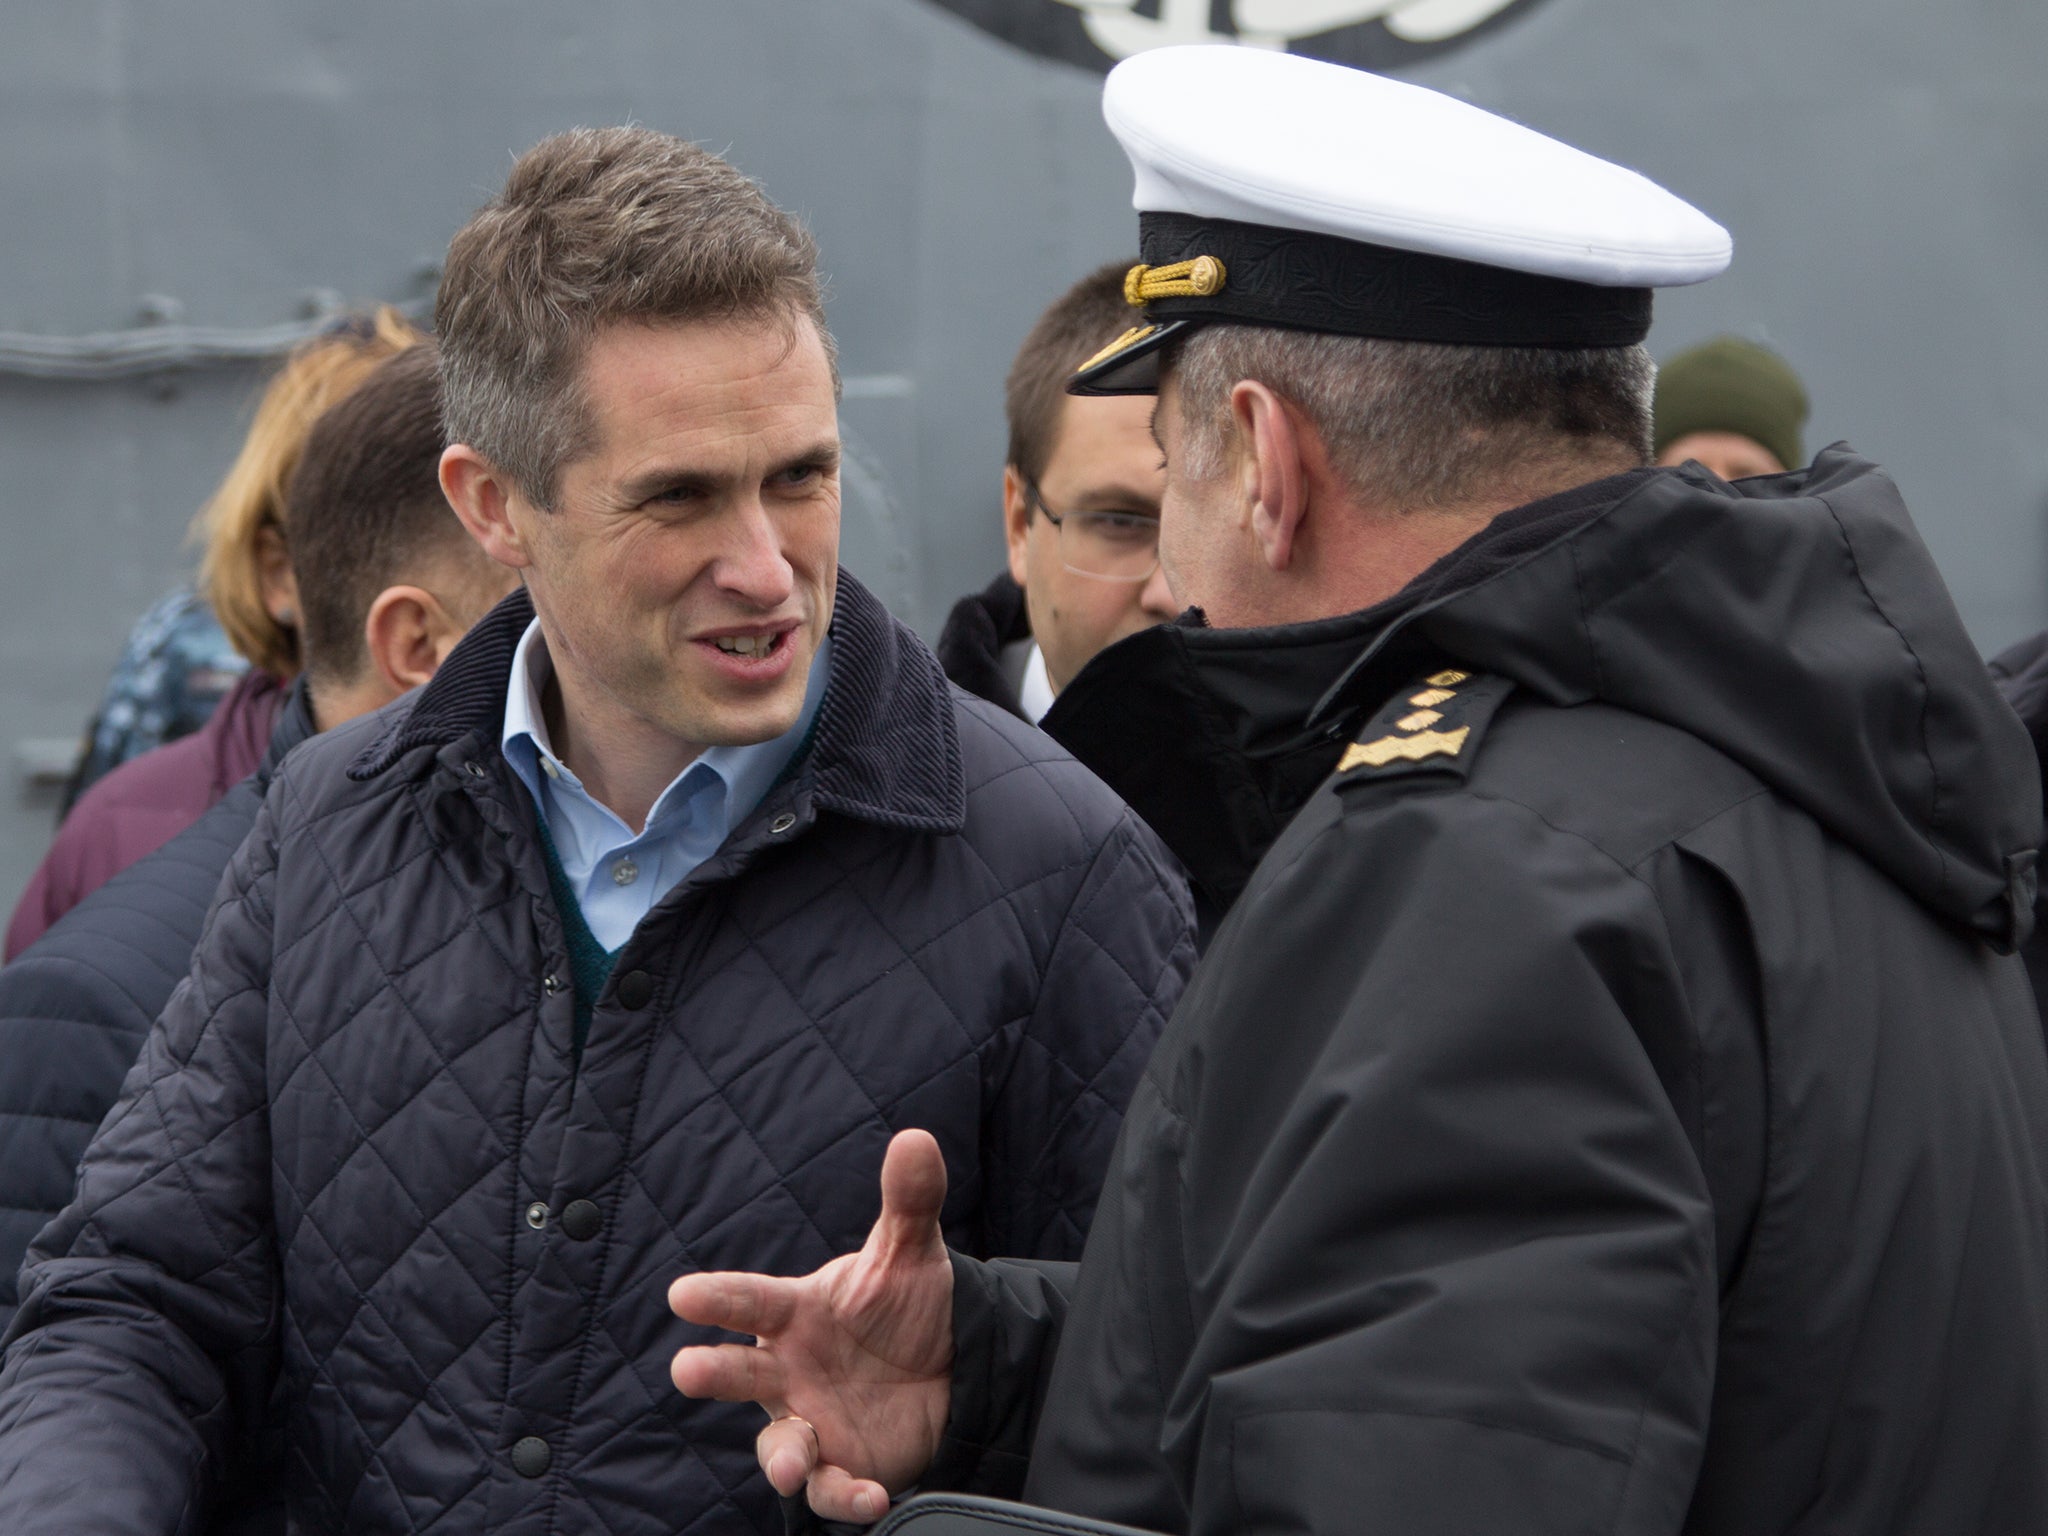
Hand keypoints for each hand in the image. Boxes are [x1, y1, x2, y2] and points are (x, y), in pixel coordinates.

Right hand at [670, 1128, 954, 1522]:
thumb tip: (917, 1138)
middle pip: (739, 1372)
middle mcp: (788, 1368)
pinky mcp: (839, 1461)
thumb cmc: (901, 1305)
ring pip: (779, 1443)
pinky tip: (872, 1496)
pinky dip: (843, 1495)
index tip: (682, 1294)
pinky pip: (828, 1486)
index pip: (750, 1299)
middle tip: (686, 1369)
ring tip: (786, 1467)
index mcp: (795, 1313)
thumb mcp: (910, 1252)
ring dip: (779, 1456)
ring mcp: (809, 1418)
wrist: (941, 1365)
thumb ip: (908, 1200)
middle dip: (712, 1372)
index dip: (718, 1297)